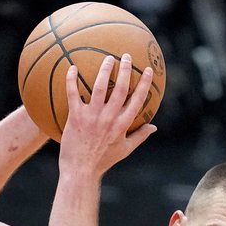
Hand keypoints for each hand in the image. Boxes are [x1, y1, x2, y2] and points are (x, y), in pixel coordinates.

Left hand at [58, 54, 155, 176]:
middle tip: (126, 56)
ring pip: (99, 87)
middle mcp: (109, 118)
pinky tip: (72, 67)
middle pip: (120, 89)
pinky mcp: (75, 117)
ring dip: (104, 70)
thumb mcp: (125, 149)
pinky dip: (71, 80)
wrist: (81, 170)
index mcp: (122, 125)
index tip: (147, 70)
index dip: (144, 84)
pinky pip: (73, 94)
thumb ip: (140, 136)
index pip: (137, 100)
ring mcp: (92, 117)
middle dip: (125, 70)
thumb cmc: (103, 160)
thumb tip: (154, 127)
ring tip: (107, 58)